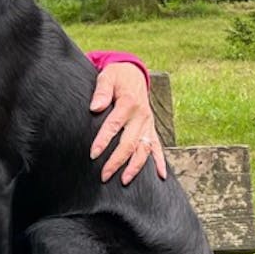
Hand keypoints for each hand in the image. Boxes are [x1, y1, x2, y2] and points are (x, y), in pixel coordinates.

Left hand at [88, 62, 166, 184]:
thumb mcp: (107, 76)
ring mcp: (148, 124)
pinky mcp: (151, 129)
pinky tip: (161, 176)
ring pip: (144, 149)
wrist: (134, 73)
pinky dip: (160, 161)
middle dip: (116, 161)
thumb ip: (101, 91)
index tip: (93, 154)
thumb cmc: (117, 76)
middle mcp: (141, 116)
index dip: (103, 140)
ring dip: (135, 166)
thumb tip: (95, 107)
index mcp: (128, 103)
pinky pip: (157, 147)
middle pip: (129, 143)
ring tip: (124, 181)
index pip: (114, 125)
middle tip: (104, 175)